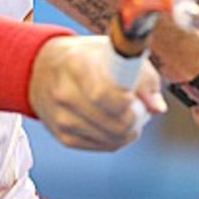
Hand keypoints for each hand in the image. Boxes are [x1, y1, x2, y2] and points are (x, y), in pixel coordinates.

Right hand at [28, 36, 165, 150]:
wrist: (42, 69)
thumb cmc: (87, 58)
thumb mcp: (113, 52)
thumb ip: (142, 76)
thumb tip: (157, 108)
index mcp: (75, 65)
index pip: (104, 94)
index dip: (130, 102)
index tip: (137, 97)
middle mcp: (63, 94)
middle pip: (114, 123)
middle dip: (137, 118)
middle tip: (140, 107)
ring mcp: (61, 118)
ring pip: (113, 139)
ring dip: (130, 130)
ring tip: (129, 112)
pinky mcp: (63, 137)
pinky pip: (105, 146)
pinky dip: (118, 137)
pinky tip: (115, 121)